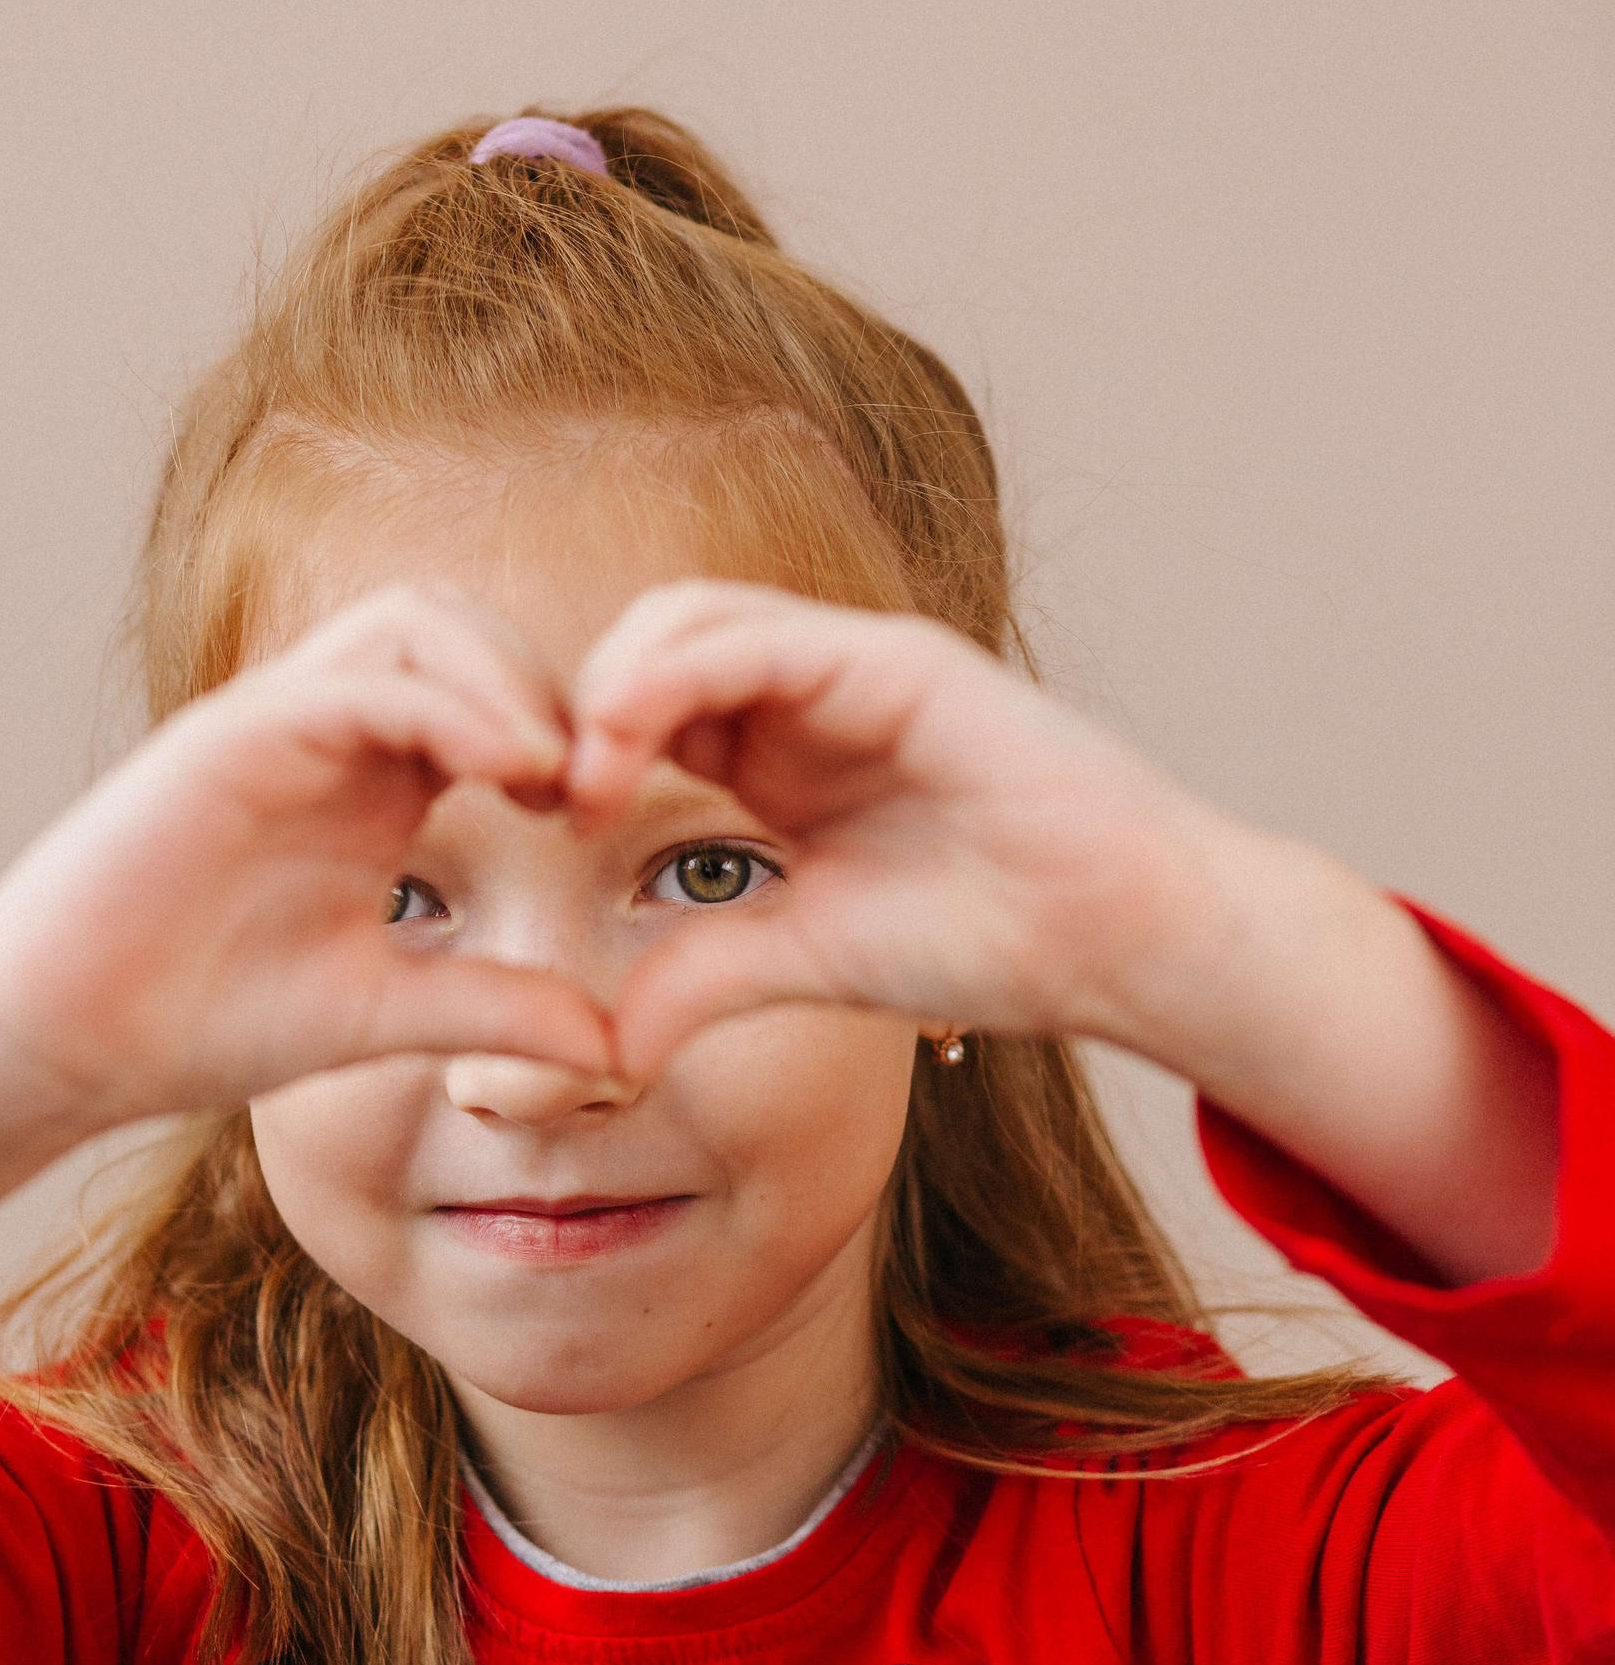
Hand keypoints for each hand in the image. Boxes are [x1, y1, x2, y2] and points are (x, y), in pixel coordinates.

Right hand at [0, 583, 614, 1127]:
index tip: (603, 816)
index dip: (565, 731)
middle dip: (545, 683)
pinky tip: (498, 776)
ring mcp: (273, 723)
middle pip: (460, 625)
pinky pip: (352, 681)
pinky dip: (439, 707)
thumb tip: (616, 1048)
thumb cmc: (200, 1019)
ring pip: (411, 621)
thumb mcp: (383, 1015)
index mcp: (373, 779)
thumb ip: (494, 1010)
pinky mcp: (225, 738)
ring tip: (549, 774)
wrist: (61, 1044)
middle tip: (591, 784)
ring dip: (501, 678)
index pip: (489, 690)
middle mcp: (327, 730)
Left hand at [565, 579, 1213, 1079]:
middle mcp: (811, 693)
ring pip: (690, 617)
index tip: (546, 826)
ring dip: (615, 681)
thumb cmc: (990, 941)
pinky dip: (679, 672)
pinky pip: (761, 637)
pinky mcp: (898, 660)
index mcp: (782, 753)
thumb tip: (608, 1047)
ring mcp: (855, 665)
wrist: (1117, 941)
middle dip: (580, 705)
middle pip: (650, 642)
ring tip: (583, 773)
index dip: (580, 750)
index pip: (645, 708)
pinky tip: (634, 740)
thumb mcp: (807, 960)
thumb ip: (706, 976)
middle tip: (550, 796)